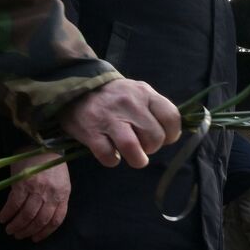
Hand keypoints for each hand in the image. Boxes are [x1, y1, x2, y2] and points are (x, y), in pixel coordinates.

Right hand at [0, 152, 69, 241]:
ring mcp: (37, 189)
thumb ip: (56, 198)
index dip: (45, 232)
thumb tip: (44, 219)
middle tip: (18, 235)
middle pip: (40, 220)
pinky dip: (7, 214)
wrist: (41, 144)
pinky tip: (3, 218)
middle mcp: (51, 193)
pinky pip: (14, 205)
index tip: (35, 238)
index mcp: (63, 194)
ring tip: (9, 229)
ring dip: (16, 226)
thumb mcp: (61, 181)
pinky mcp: (22, 183)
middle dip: (27, 231)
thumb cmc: (51, 164)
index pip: (57, 220)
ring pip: (26, 215)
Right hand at [59, 79, 181, 167]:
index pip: (171, 117)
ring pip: (133, 148)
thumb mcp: (138, 92)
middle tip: (144, 146)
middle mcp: (129, 104)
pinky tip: (112, 155)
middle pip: (155, 137)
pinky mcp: (91, 132)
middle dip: (153, 148)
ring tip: (136, 158)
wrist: (76, 88)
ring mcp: (109, 118)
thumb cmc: (115, 96)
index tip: (164, 139)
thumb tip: (171, 135)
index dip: (172, 134)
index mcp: (145, 93)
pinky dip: (112, 160)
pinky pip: (108, 155)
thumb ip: (154, 109)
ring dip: (138, 159)